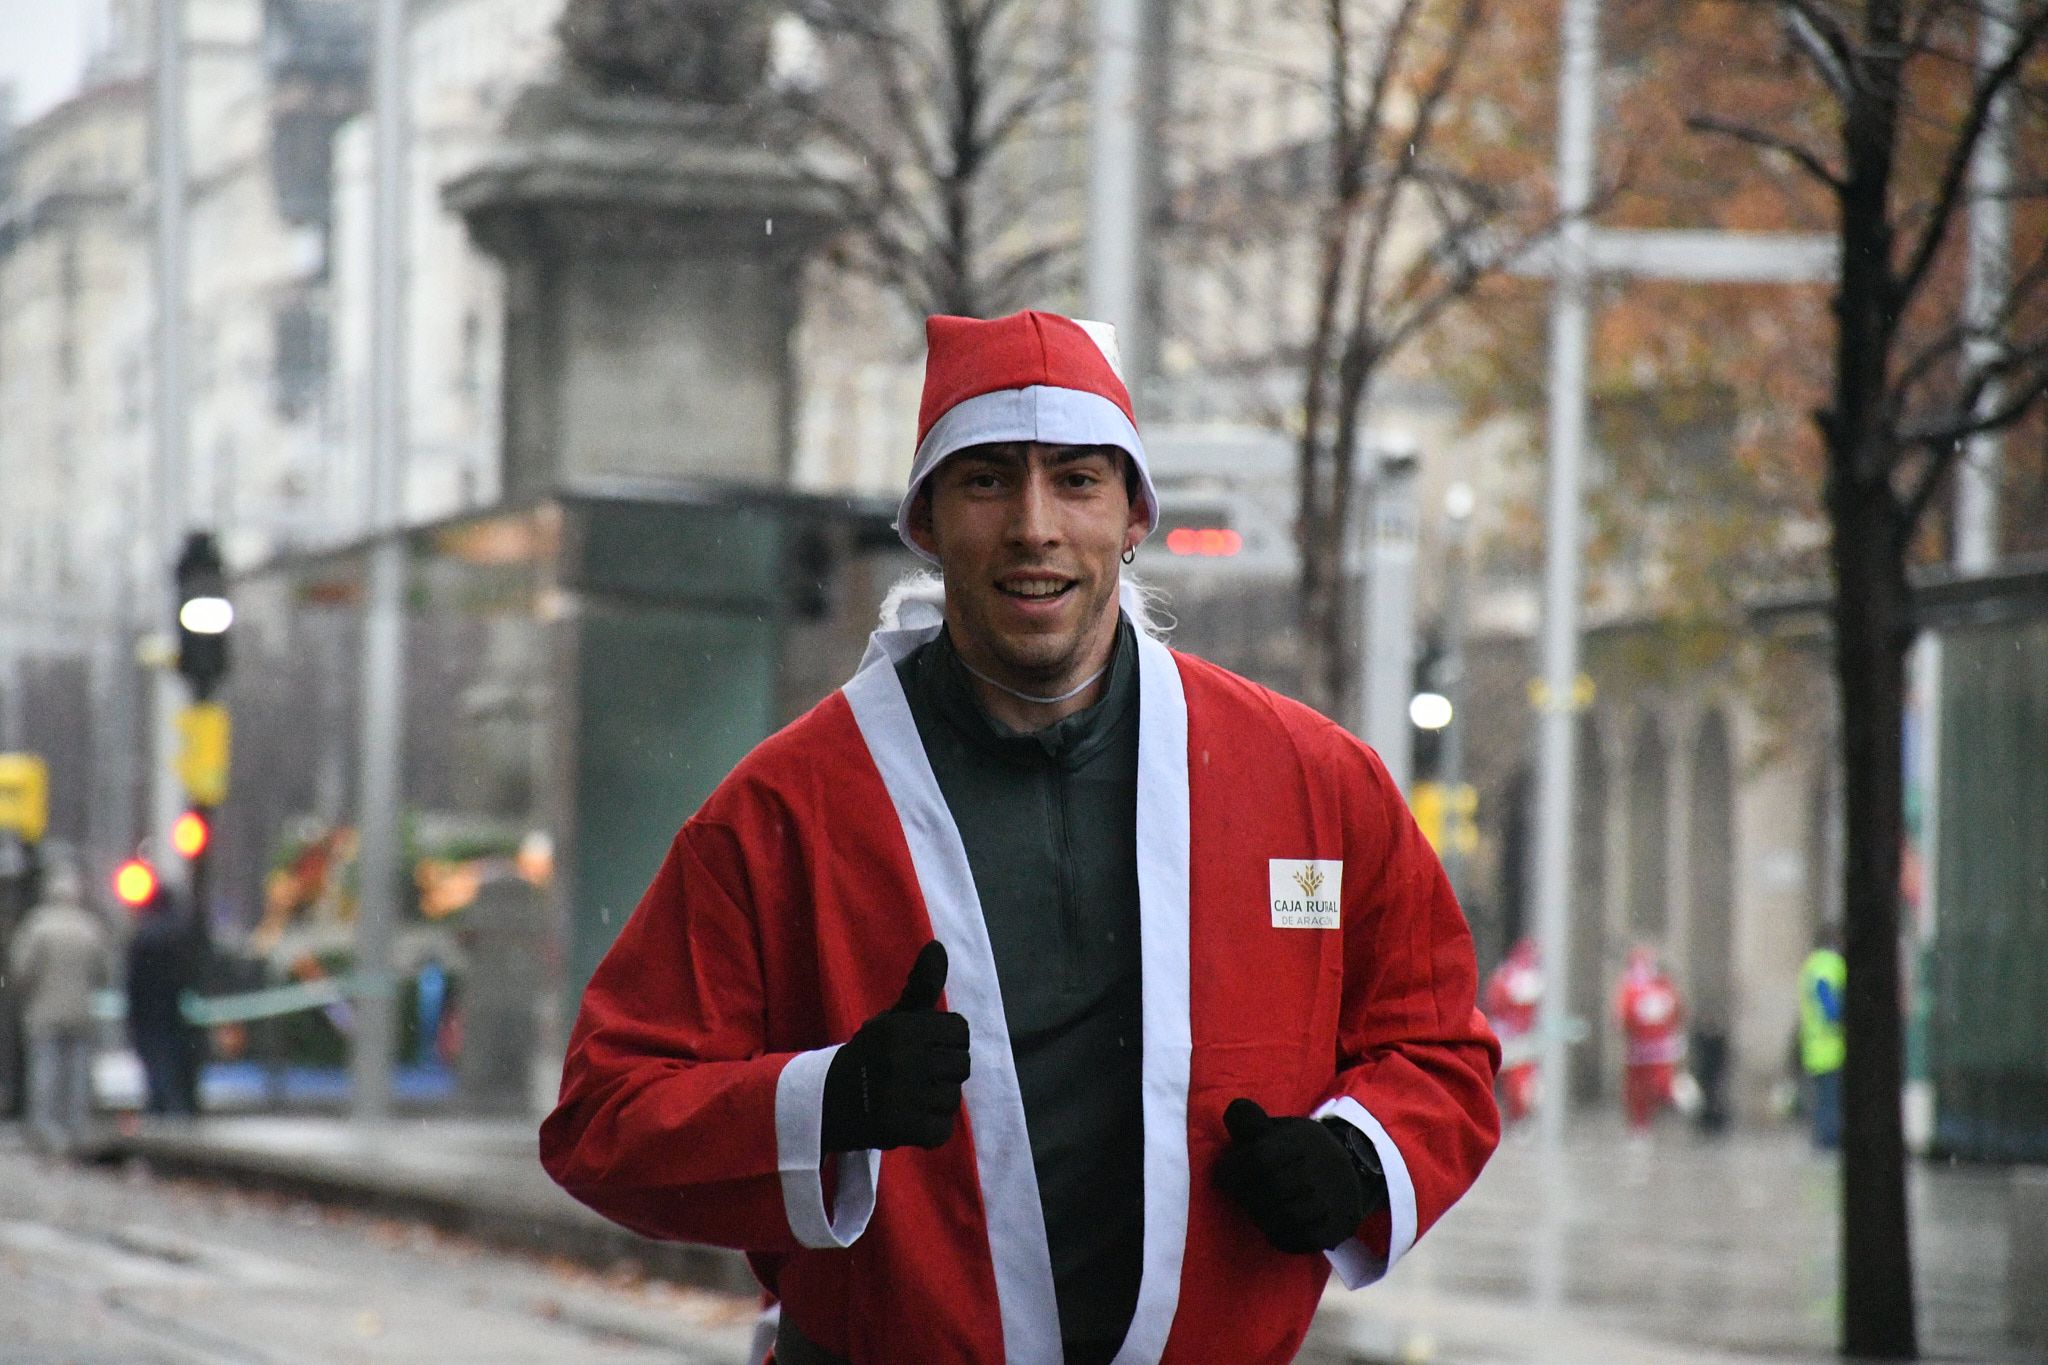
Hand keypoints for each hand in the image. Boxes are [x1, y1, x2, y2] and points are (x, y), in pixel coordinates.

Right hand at [820, 941, 970, 1151]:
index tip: (927, 1050)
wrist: (824, 1102)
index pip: (960, 1030)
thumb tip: (938, 946)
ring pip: (953, 1099)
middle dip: (943, 1072)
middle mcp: (901, 1058)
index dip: (947, 1041)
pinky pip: (941, 1130)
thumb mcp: (892, 1019)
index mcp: (901, 1028)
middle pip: (962, 1065)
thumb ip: (921, 987)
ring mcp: (899, 1095)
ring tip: (911, 1098)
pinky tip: (910, 1120)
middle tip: (916, 1077)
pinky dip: (930, 1130)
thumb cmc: (869, 1056)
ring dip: (936, 1102)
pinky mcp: (898, 1128)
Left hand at [1214, 1098, 1379, 1253]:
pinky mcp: (1333, 1229)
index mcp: (1305, 1141)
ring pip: (1283, 1217)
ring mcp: (1331, 1202)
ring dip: (1259, 1215)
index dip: (1234, 1169)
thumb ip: (1253, 1122)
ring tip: (1254, 1208)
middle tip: (1238, 1193)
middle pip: (1270, 1188)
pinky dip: (1277, 1235)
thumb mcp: (1282, 1128)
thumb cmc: (1304, 1150)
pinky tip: (1270, 1225)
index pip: (1261, 1157)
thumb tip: (1233, 1111)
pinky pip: (1297, 1240)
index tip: (1222, 1175)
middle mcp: (1322, 1170)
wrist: (1355, 1171)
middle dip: (1244, 1193)